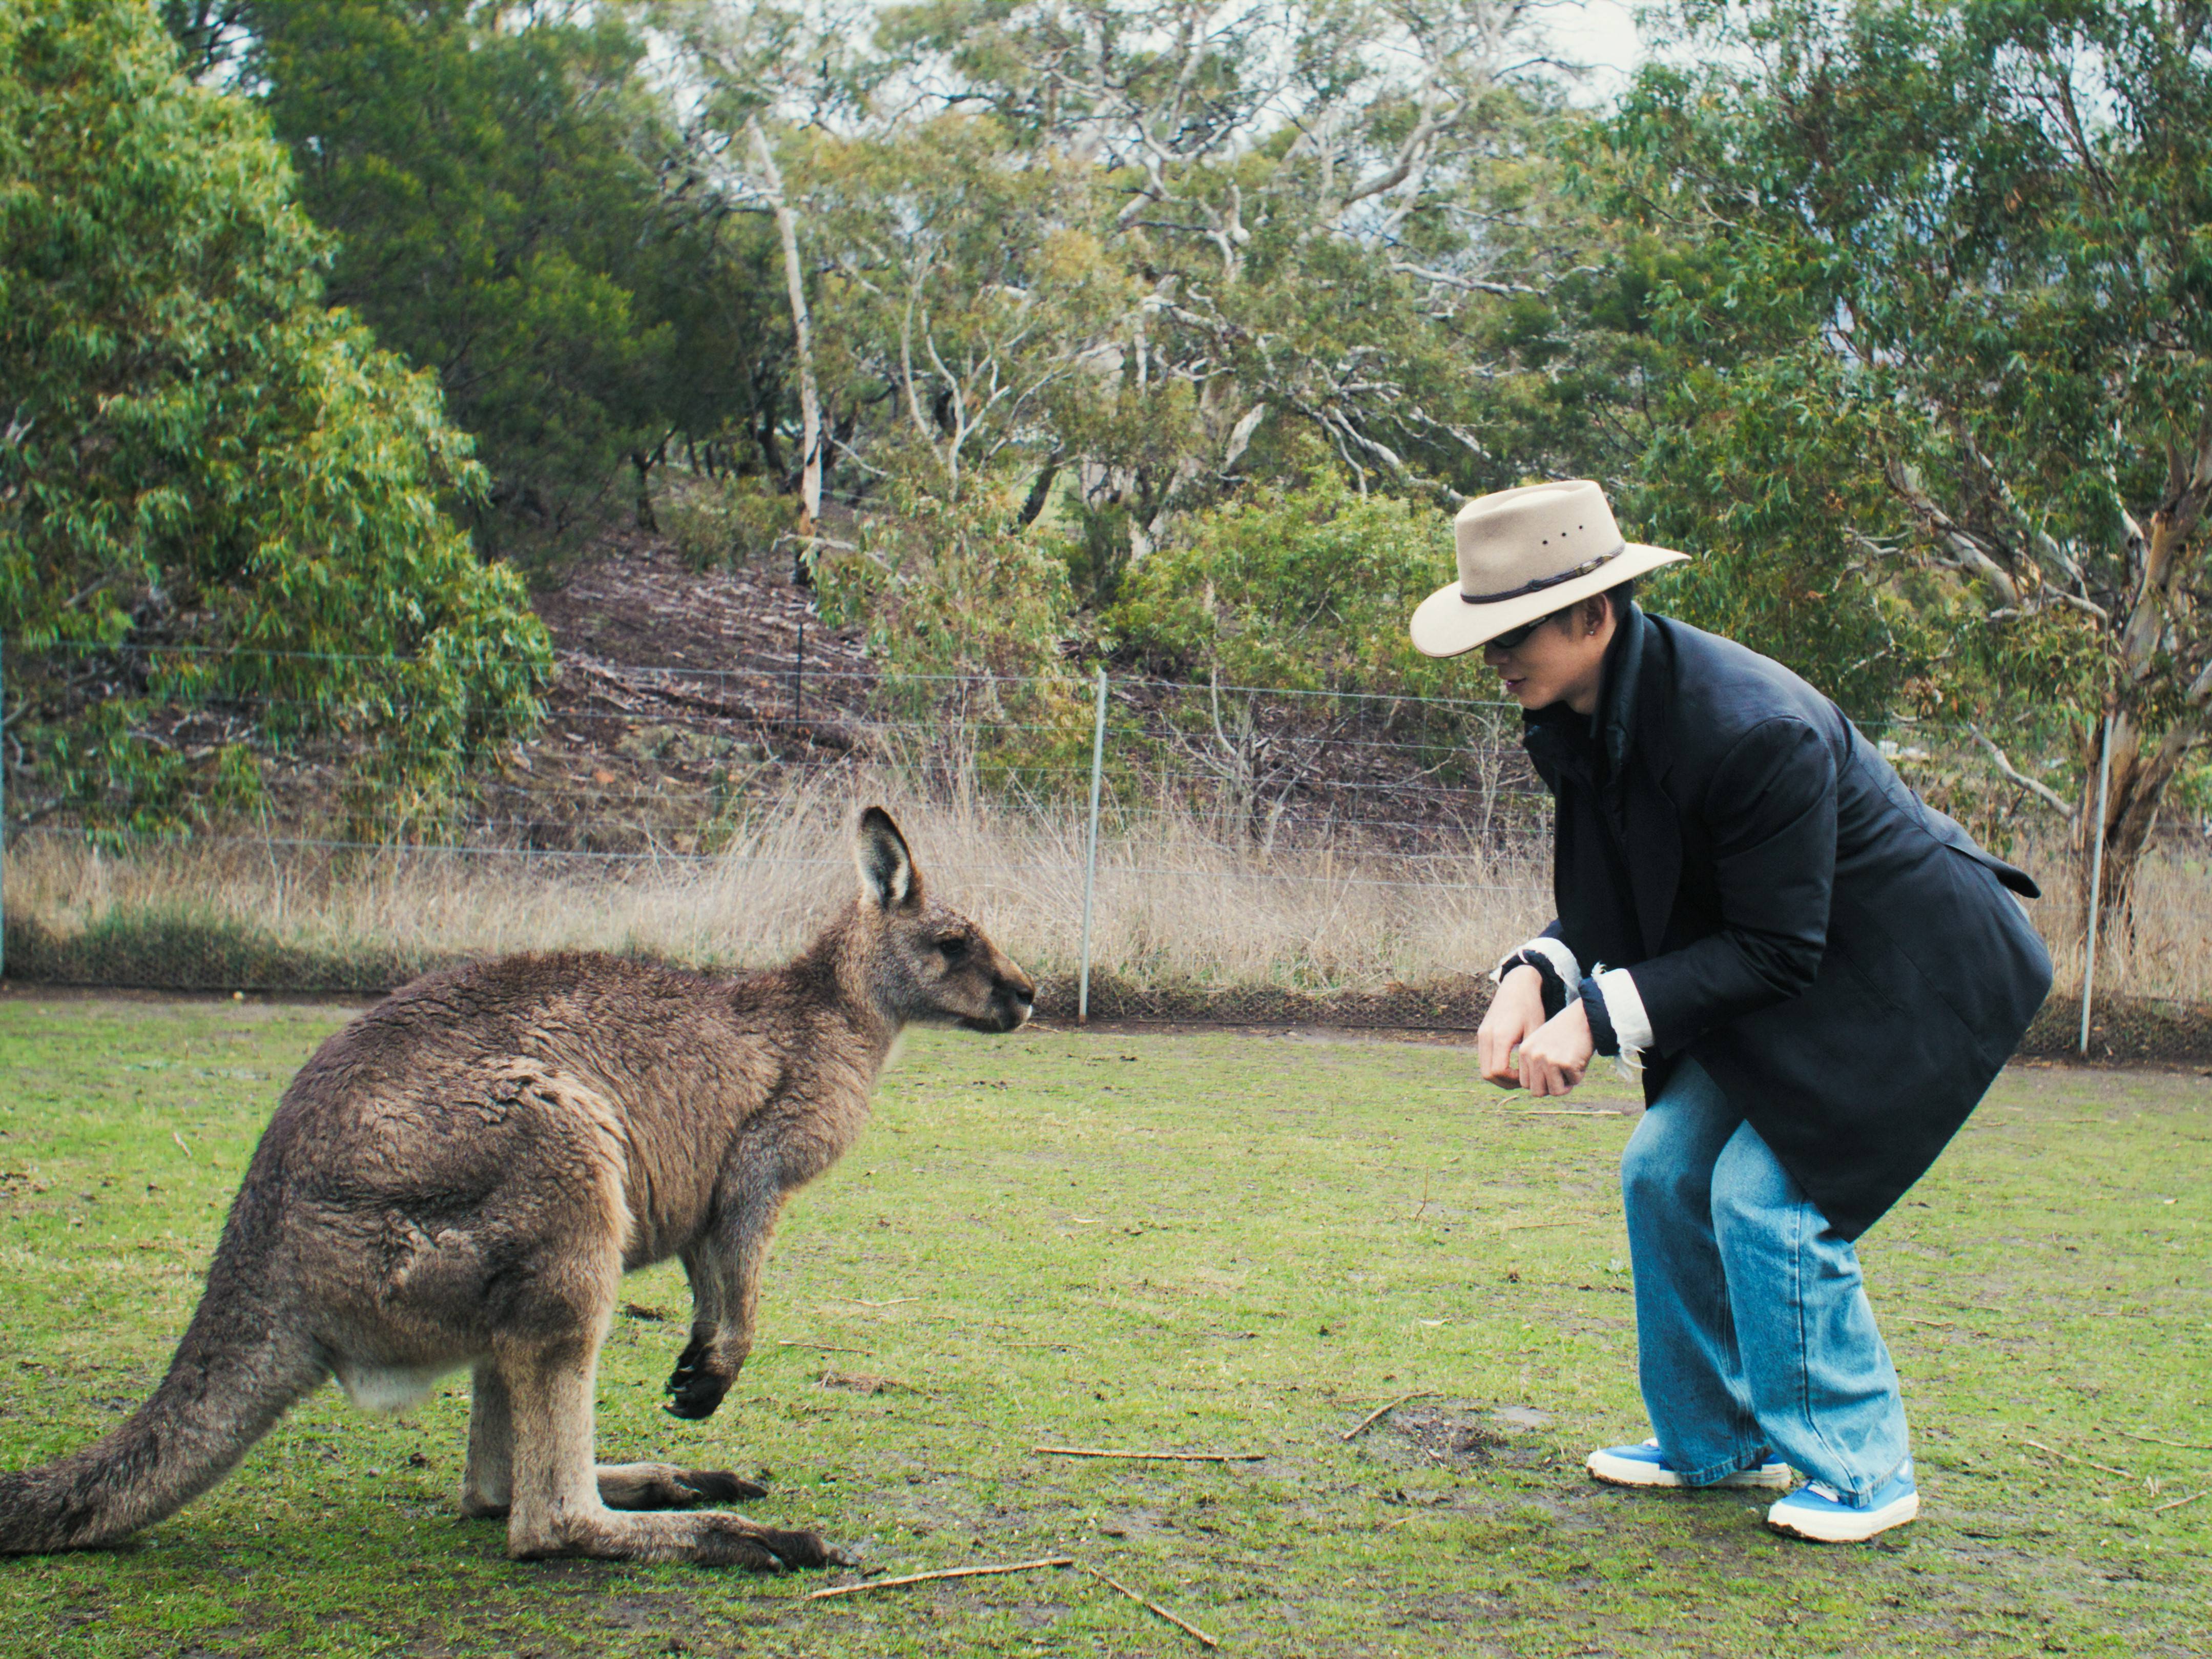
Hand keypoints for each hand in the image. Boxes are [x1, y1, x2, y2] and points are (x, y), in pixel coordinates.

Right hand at [1479, 965, 1548, 1085]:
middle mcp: (1487, 1036)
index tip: (1527, 1076)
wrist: (1517, 986)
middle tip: (1523, 1081)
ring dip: (1499, 1076)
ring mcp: (1482, 1035)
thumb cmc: (1531, 1008)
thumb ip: (1530, 1054)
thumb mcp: (1535, 1031)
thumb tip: (1531, 1077)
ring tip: (1518, 1074)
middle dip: (1505, 1082)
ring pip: (1484, 1068)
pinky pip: (1484, 1058)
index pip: (1498, 1071)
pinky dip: (1495, 1066)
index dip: (1513, 1080)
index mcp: (1501, 1036)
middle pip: (1487, 1074)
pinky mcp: (1481, 1033)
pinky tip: (1512, 1064)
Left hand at [1517, 997, 1594, 1097]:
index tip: (1552, 1074)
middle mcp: (1533, 1056)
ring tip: (1571, 1066)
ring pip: (1555, 1091)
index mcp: (1524, 1052)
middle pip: (1537, 1092)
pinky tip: (1579, 1058)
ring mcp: (1548, 1059)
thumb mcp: (1541, 1045)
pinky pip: (1574, 1082)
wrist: (1583, 1017)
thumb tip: (1537, 1091)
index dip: (1541, 1083)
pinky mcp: (1565, 1062)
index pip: (1525, 1084)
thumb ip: (1534, 1065)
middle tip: (1563, 1075)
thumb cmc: (1564, 1034)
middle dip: (1552, 1088)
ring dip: (1566, 1084)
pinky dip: (1579, 1074)